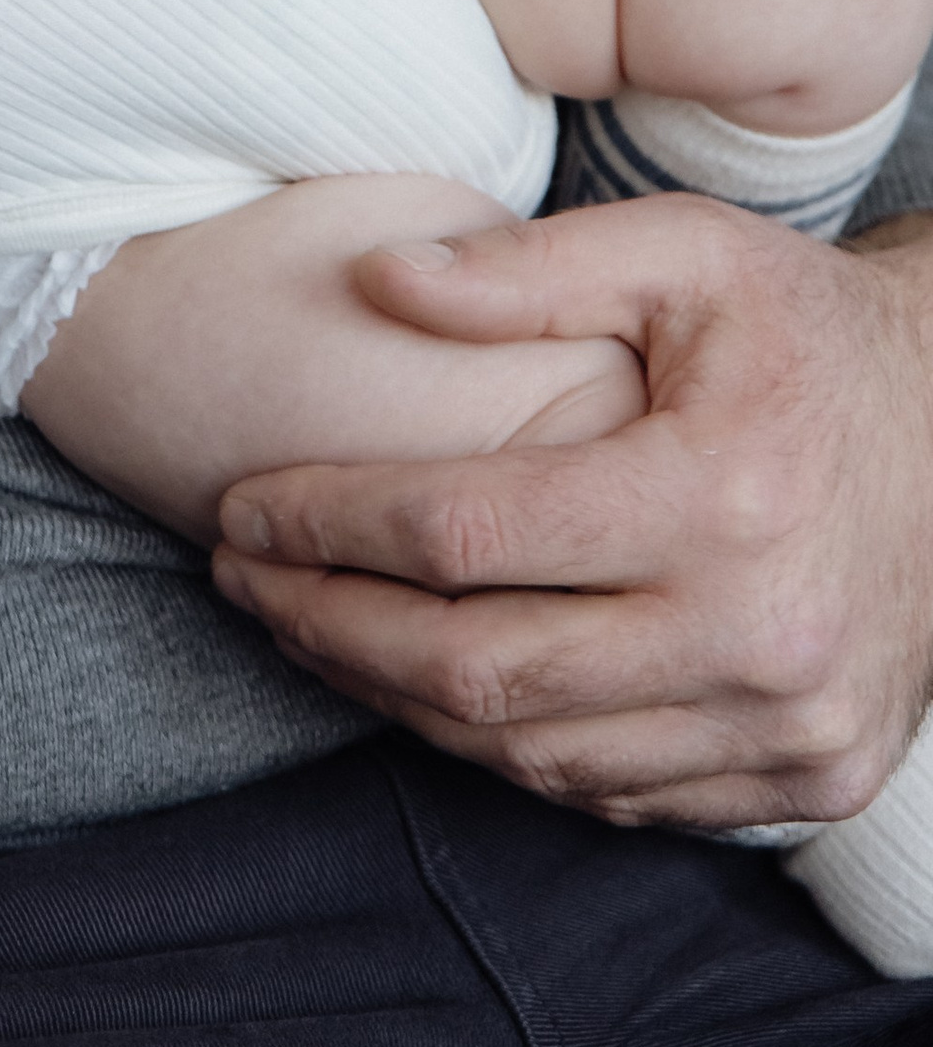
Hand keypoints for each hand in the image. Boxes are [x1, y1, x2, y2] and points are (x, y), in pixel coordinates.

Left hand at [210, 199, 932, 828]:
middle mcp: (757, 632)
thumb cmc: (806, 331)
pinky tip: (432, 684)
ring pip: (536, 753)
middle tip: (241, 578)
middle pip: (480, 668)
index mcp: (717, 494)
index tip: (242, 504)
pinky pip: (614, 794)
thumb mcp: (684, 251)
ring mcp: (786, 726)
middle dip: (330, 626)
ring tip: (308, 627)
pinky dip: (508, 747)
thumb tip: (378, 281)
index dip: (330, 524)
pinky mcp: (805, 777)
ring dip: (397, 699)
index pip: (465, 534)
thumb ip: (526, 269)